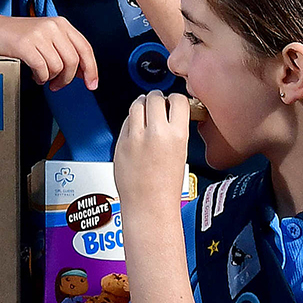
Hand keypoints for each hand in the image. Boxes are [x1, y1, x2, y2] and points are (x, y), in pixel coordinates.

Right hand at [8, 17, 98, 90]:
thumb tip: (84, 73)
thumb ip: (65, 51)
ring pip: (58, 67)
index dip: (91, 69)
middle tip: (57, 86)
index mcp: (61, 24)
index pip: (85, 48)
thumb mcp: (46, 37)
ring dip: (51, 79)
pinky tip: (34, 76)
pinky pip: (42, 69)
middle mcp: (52, 26)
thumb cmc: (17, 36)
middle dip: (67, 79)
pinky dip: (40, 77)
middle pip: (73, 61)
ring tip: (42, 77)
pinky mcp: (25, 44)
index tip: (91, 85)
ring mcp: (38, 34)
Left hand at [113, 89, 193, 216]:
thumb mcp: (181, 152)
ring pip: (136, 104)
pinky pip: (126, 121)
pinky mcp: (120, 142)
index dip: (175, 99)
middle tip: (158, 105)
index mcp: (177, 135)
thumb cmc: (166, 185)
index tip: (173, 103)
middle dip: (157, 98)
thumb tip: (169, 112)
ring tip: (145, 113)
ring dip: (142, 104)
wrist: (149, 205)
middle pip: (154, 97)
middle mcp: (155, 133)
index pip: (177, 100)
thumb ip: (174, 130)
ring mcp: (136, 137)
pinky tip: (136, 129)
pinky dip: (131, 120)